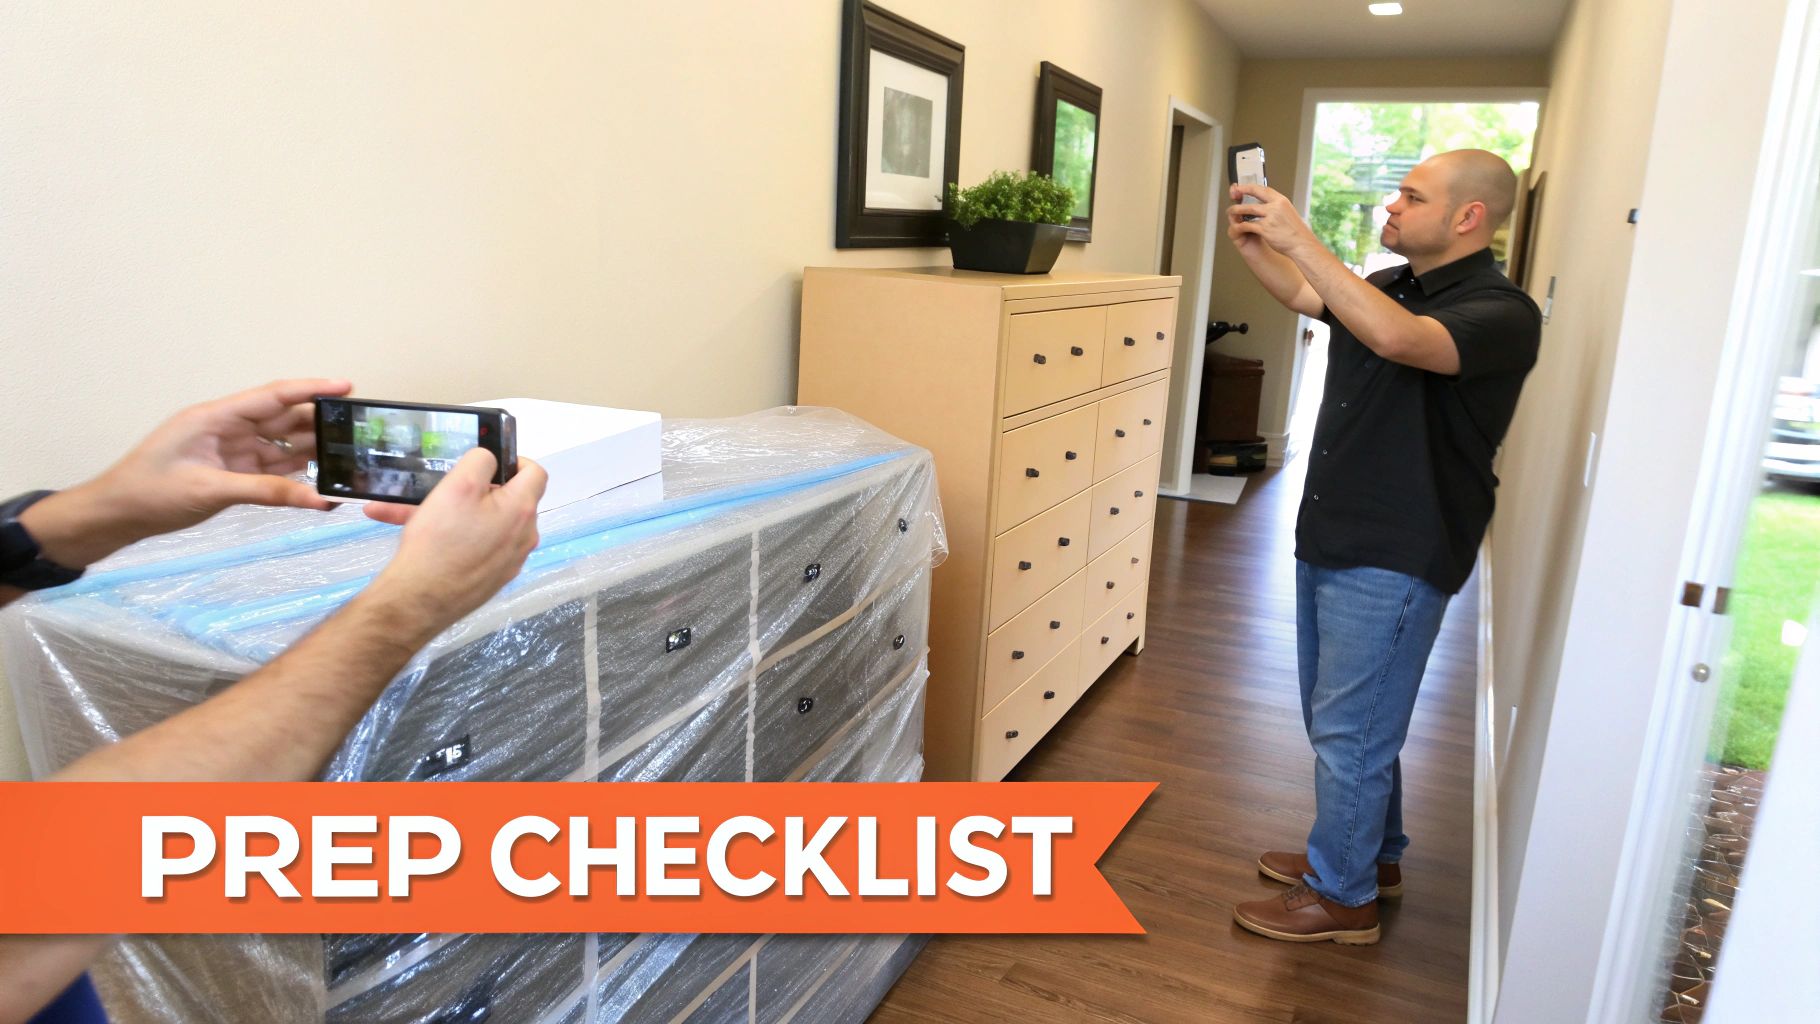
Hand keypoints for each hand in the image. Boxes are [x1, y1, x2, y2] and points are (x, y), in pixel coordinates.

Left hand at [19, 378, 352, 568]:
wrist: (114, 515)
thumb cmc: (149, 493)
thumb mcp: (210, 490)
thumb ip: (267, 491)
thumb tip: (319, 499)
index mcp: (215, 417)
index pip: (273, 396)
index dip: (311, 389)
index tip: (347, 386)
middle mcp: (227, 428)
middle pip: (283, 418)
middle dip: (320, 421)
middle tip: (359, 428)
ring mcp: (230, 451)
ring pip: (281, 444)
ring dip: (312, 449)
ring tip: (349, 454)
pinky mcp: (231, 472)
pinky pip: (272, 468)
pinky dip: (296, 473)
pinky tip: (321, 479)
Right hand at [360, 449, 547, 637]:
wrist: (421, 600)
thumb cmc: (441, 540)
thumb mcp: (460, 485)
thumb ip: (481, 461)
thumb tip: (491, 459)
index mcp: (522, 509)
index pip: (535, 473)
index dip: (514, 461)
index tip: (489, 463)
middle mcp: (524, 536)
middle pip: (506, 500)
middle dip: (473, 491)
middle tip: (442, 490)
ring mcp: (509, 560)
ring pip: (483, 524)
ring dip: (452, 514)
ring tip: (409, 512)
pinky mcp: (491, 577)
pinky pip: (475, 546)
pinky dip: (451, 537)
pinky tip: (414, 533)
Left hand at [1226, 183, 1316, 257]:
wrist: (1302, 244)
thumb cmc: (1295, 231)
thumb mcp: (1288, 212)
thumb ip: (1276, 207)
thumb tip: (1265, 204)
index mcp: (1282, 200)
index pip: (1263, 189)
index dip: (1250, 187)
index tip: (1241, 187)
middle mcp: (1276, 206)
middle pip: (1253, 195)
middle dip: (1240, 194)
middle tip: (1232, 196)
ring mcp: (1270, 217)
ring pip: (1247, 209)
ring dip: (1236, 210)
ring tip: (1231, 211)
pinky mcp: (1265, 229)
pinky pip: (1247, 224)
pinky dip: (1240, 225)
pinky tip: (1237, 226)